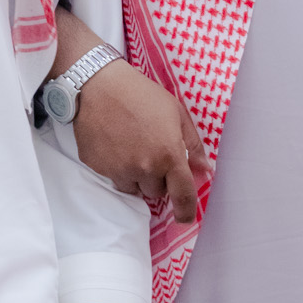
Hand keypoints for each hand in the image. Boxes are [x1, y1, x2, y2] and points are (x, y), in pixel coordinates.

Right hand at [54, 9, 209, 223]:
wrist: (99, 85)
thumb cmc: (142, 94)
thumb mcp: (176, 112)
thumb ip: (192, 144)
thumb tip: (204, 169)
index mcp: (168, 156)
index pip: (182, 195)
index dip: (186, 211)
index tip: (184, 218)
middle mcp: (144, 168)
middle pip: (156, 192)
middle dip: (157, 179)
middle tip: (152, 153)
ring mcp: (118, 170)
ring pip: (133, 188)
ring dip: (136, 176)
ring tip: (132, 147)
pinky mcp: (97, 167)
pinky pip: (112, 177)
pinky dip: (116, 167)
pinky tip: (114, 143)